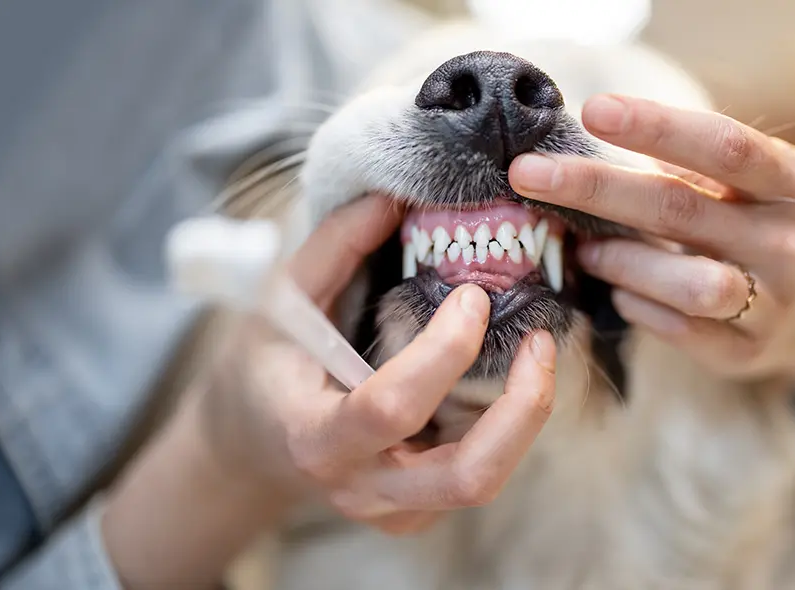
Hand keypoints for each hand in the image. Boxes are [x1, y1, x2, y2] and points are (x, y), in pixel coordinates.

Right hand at [203, 194, 556, 534]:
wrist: (254, 445)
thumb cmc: (266, 366)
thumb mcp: (281, 301)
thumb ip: (334, 248)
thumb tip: (392, 198)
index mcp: (315, 437)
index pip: (390, 408)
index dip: (443, 351)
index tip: (472, 296)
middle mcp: (361, 487)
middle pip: (466, 477)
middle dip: (521, 409)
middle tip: (541, 342)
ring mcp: (395, 509)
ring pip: (485, 482)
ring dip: (526, 418)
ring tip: (540, 353)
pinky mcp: (420, 511)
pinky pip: (479, 475)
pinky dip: (507, 427)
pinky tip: (508, 380)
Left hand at [508, 95, 794, 382]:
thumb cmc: (761, 226)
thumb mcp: (748, 186)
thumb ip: (689, 167)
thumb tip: (593, 143)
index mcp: (793, 182)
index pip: (724, 146)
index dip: (658, 126)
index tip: (593, 110)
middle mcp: (791, 241)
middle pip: (681, 209)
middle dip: (595, 189)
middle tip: (528, 174)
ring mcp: (774, 303)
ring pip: (686, 282)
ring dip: (620, 261)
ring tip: (584, 249)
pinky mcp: (747, 351)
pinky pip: (679, 330)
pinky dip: (637, 307)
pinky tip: (619, 292)